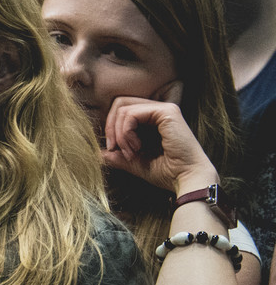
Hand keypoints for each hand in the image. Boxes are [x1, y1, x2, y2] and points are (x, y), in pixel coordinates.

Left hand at [102, 95, 217, 192]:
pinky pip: (131, 114)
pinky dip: (125, 132)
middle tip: (114, 148)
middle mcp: (158, 110)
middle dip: (110, 127)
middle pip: (119, 104)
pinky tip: (135, 147)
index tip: (112, 149)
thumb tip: (97, 152)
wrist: (186, 180)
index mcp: (152, 119)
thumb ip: (116, 155)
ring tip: (129, 152)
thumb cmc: (166, 173)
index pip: (122, 110)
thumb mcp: (134, 162)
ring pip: (123, 108)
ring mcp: (163, 109)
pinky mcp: (166, 112)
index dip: (110, 128)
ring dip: (119, 133)